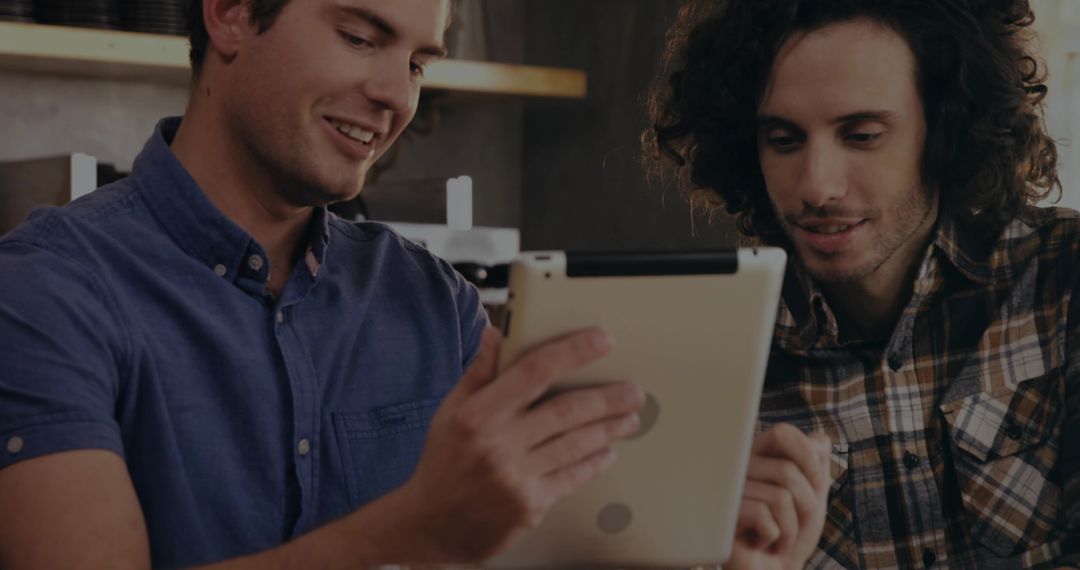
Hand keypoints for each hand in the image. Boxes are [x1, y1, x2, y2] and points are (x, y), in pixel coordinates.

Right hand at [392, 326, 644, 561]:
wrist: (431, 525)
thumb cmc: (443, 462)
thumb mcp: (450, 412)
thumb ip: (479, 373)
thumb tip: (496, 334)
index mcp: (477, 414)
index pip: (534, 372)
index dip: (572, 352)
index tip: (602, 340)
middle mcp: (497, 444)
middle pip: (566, 411)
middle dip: (607, 398)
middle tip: (634, 390)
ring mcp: (515, 478)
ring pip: (575, 445)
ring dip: (609, 429)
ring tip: (630, 417)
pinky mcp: (529, 506)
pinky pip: (572, 477)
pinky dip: (594, 462)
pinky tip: (608, 451)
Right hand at [725, 424, 831, 569]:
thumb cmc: (789, 536)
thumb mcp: (811, 499)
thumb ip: (817, 466)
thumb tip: (821, 439)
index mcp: (758, 457)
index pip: (783, 432)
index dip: (807, 457)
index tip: (815, 484)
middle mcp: (739, 469)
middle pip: (788, 471)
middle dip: (806, 505)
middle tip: (795, 523)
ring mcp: (729, 492)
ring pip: (780, 496)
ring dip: (792, 528)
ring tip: (778, 538)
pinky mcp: (724, 515)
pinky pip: (765, 517)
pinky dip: (776, 539)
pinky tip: (761, 544)